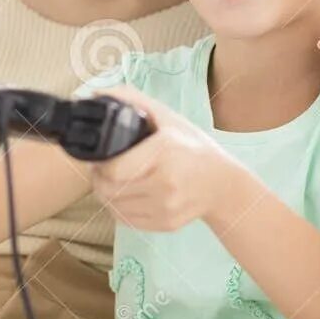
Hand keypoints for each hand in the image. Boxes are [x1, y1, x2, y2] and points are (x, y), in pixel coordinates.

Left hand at [88, 85, 244, 231]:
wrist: (223, 183)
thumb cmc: (192, 147)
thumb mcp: (168, 118)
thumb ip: (132, 101)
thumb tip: (96, 94)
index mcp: (164, 152)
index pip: (113, 170)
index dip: (98, 165)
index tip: (98, 157)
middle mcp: (166, 183)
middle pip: (109, 190)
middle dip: (99, 180)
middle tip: (103, 169)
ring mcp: (167, 207)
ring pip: (114, 208)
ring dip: (107, 195)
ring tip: (115, 182)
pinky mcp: (166, 224)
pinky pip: (127, 221)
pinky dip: (120, 209)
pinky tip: (127, 196)